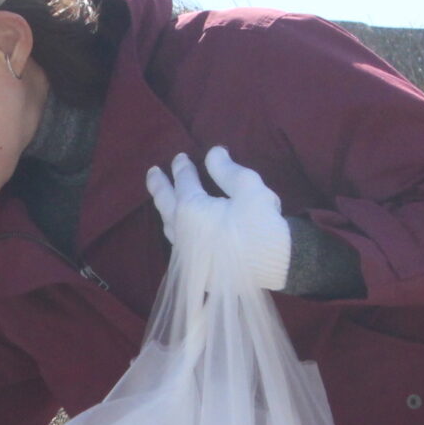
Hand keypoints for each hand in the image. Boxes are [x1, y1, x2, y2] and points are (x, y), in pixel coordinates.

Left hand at [144, 147, 290, 291]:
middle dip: (158, 185)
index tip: (181, 157)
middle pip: (164, 202)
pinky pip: (177, 243)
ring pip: (167, 226)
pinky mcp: (194, 270)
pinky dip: (174, 229)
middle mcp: (181, 230)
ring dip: (164, 208)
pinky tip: (179, 229)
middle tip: (153, 172)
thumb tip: (213, 153)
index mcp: (190, 209)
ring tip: (163, 199)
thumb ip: (227, 169)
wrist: (270, 271)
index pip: (183, 180)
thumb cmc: (260, 228)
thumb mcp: (249, 189)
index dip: (182, 166)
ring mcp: (184, 252)